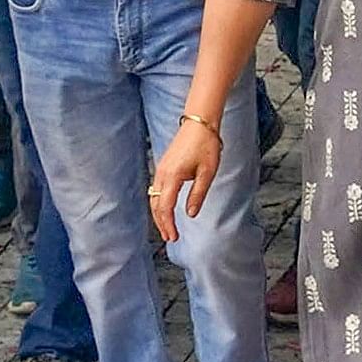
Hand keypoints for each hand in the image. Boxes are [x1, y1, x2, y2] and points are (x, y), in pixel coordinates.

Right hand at [148, 116, 222, 240]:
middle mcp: (162, 173)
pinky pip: (156, 189)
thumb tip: (190, 214)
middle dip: (161, 223)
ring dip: (159, 214)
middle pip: (155, 205)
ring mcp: (161, 169)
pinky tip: (166, 208)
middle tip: (170, 237)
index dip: (168, 224)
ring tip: (167, 227)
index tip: (173, 237)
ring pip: (153, 197)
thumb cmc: (205, 145)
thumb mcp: (207, 173)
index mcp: (172, 176)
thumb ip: (197, 195)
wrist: (199, 123)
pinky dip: (159, 202)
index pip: (165, 207)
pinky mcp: (163, 165)